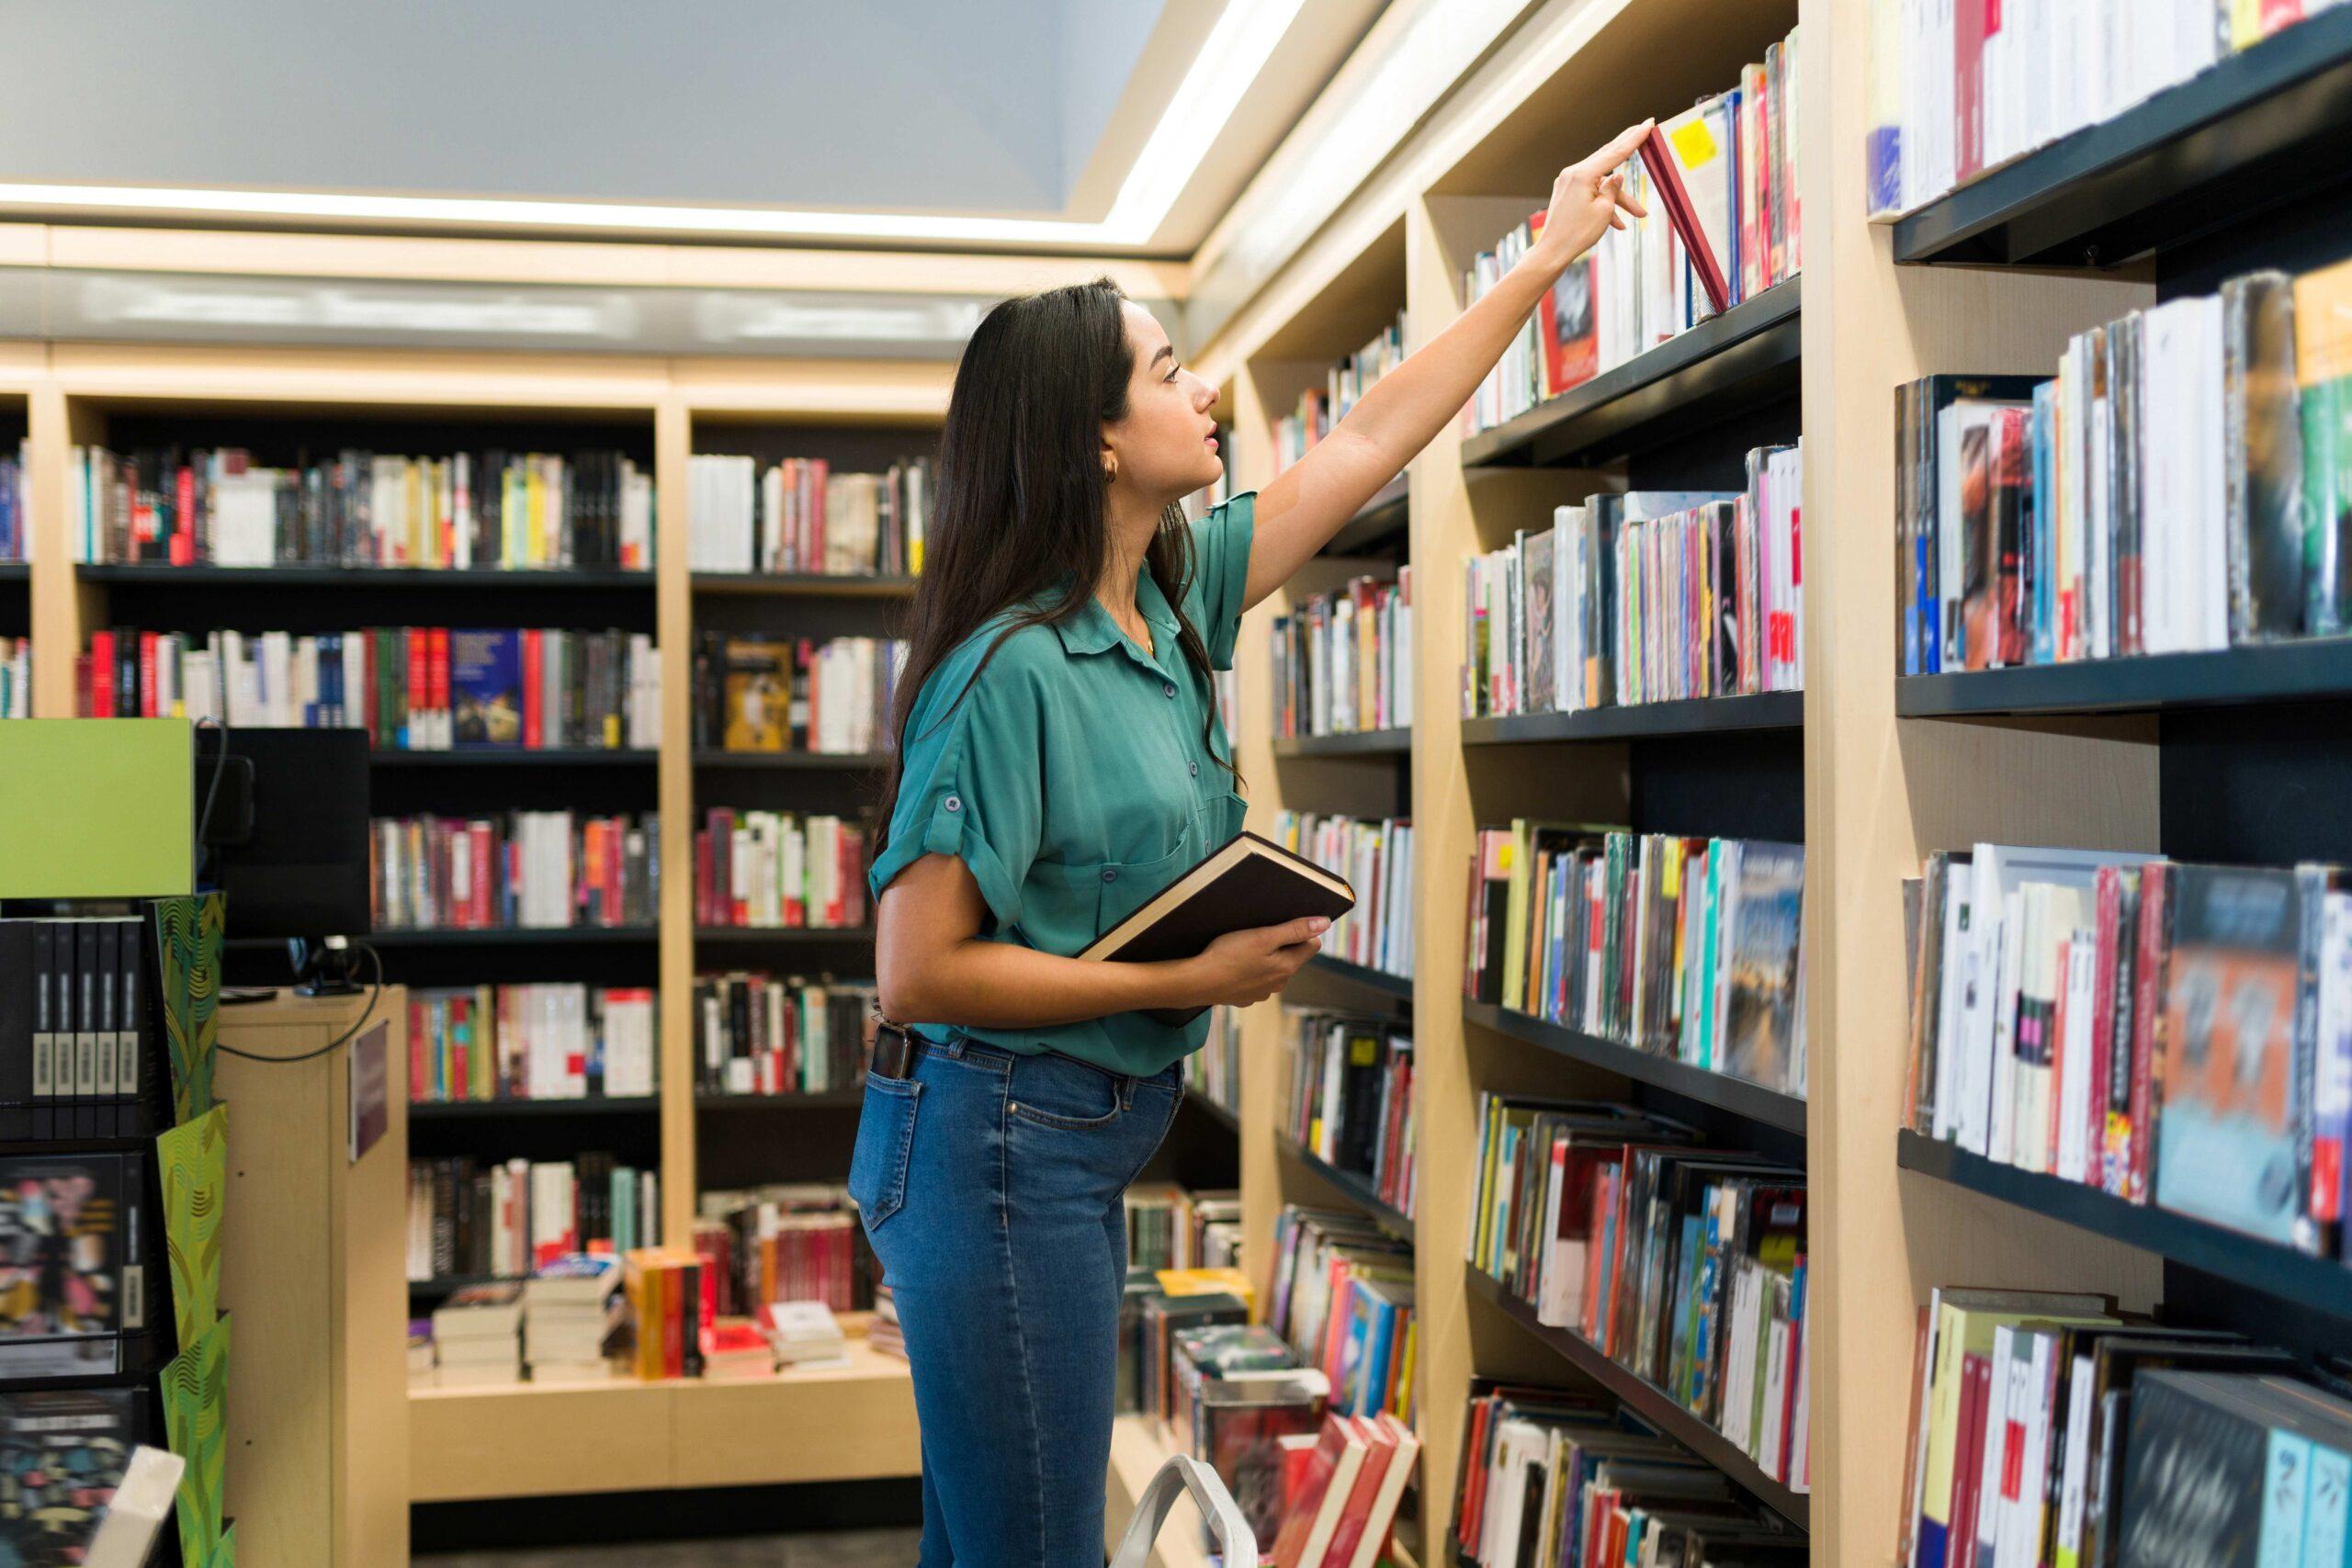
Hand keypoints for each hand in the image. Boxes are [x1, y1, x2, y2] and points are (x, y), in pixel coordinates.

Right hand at [1184, 916, 1329, 1007]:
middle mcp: (1279, 984)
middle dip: (1281, 944)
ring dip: (1265, 958)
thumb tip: (1324, 923)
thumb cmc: (1228, 956)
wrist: (1197, 982)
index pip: (1311, 945)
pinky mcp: (1245, 997)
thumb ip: (1294, 930)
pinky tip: (1234, 964)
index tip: (1283, 923)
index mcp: (1287, 967)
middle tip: (1259, 932)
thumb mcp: (1263, 936)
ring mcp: (1262, 993)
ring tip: (1243, 948)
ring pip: (1272, 969)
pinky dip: (1249, 970)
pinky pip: (1255, 979)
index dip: (1301, 930)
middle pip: (1291, 957)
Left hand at [1529, 120, 1654, 272]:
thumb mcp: (1603, 211)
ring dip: (1620, 199)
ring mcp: (1569, 183)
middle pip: (1607, 157)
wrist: (1552, 252)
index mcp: (1583, 174)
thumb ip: (1613, 189)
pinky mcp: (1568, 193)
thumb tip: (1617, 175)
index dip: (1635, 138)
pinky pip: (1592, 193)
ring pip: (1602, 182)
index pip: (1615, 152)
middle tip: (1644, 128)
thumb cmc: (1577, 234)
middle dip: (1628, 146)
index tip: (1648, 124)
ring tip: (1640, 213)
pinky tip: (1618, 224)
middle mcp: (1573, 173)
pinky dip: (1605, 205)